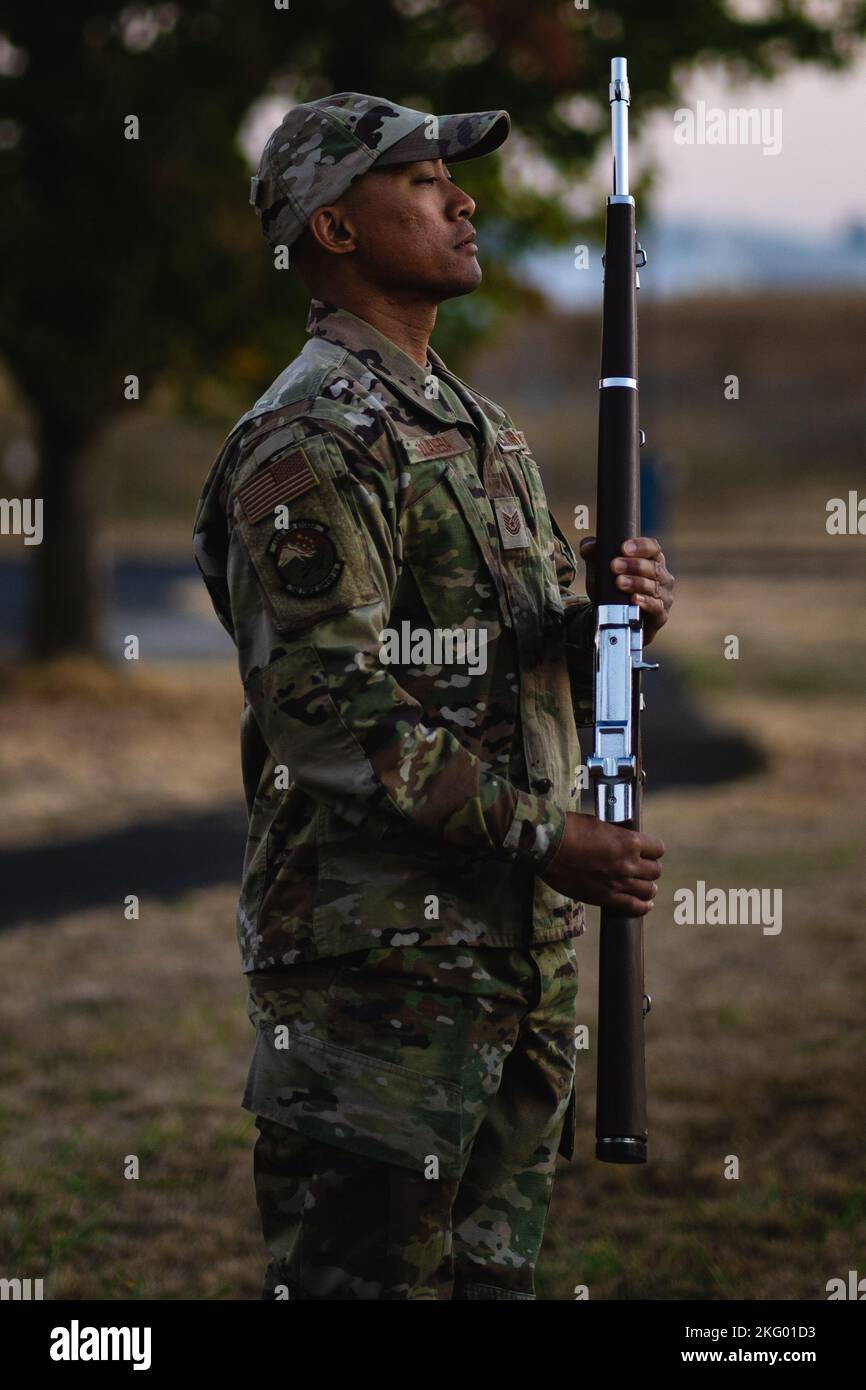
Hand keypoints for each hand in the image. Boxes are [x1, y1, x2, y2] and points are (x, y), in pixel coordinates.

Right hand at [540, 811, 664, 915]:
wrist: (548, 846)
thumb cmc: (569, 829)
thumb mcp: (599, 824)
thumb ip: (615, 834)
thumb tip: (620, 837)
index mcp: (629, 841)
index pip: (657, 849)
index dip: (653, 850)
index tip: (648, 852)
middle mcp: (628, 863)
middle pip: (655, 871)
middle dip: (650, 868)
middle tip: (643, 868)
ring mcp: (618, 883)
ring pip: (648, 890)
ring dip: (648, 887)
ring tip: (644, 886)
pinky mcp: (605, 898)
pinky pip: (633, 906)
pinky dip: (642, 907)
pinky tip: (646, 905)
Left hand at [579, 535, 674, 646]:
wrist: (612, 618)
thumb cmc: (612, 587)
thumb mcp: (601, 568)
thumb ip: (594, 553)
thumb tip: (586, 547)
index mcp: (652, 559)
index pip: (652, 547)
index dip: (640, 546)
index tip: (623, 548)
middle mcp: (662, 576)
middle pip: (653, 567)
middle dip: (633, 565)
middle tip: (614, 566)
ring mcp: (663, 595)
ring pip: (653, 586)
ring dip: (636, 583)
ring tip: (618, 582)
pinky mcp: (660, 615)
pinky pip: (656, 607)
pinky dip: (645, 602)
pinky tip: (634, 599)